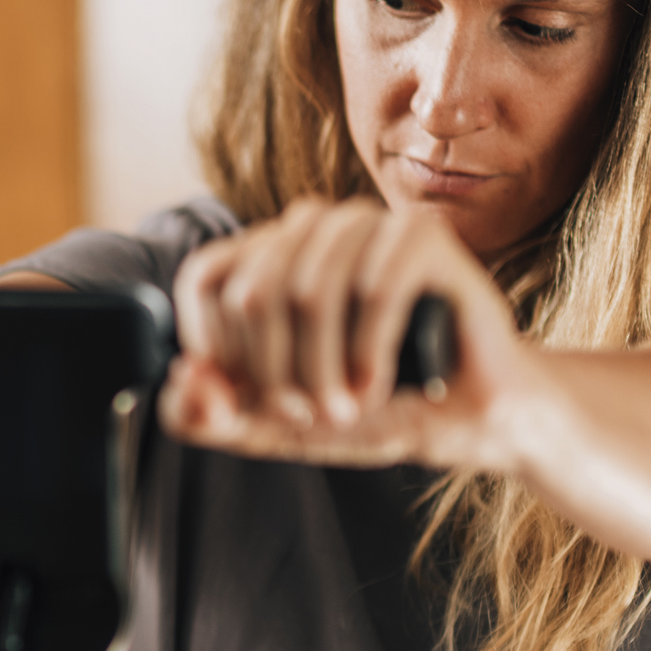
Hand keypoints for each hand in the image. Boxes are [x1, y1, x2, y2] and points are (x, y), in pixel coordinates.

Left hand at [162, 195, 529, 469]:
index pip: (205, 277)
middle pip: (253, 292)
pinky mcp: (422, 234)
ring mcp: (367, 223)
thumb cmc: (372, 409)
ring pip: (308, 292)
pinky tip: (380, 383)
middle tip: (312, 414)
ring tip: (347, 407)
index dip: (217, 348)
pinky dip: (370, 352)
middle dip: (277, 373)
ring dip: (322, 370)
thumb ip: (210, 416)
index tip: (253, 398)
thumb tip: (180, 382)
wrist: (470, 416)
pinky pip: (372, 288)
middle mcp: (312, 228)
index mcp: (267, 256)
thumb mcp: (273, 427)